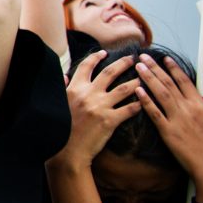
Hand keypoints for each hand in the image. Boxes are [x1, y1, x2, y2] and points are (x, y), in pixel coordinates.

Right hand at [53, 50, 140, 166]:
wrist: (66, 150)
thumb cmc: (60, 128)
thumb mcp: (57, 103)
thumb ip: (61, 87)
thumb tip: (63, 75)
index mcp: (74, 88)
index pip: (86, 66)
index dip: (96, 57)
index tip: (104, 52)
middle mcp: (88, 94)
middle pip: (110, 72)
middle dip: (123, 63)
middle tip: (134, 58)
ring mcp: (100, 106)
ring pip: (124, 89)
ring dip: (137, 81)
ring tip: (145, 78)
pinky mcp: (109, 120)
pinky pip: (129, 109)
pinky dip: (139, 105)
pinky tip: (146, 102)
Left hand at [136, 53, 202, 192]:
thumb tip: (202, 104)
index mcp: (202, 106)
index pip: (185, 82)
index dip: (173, 69)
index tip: (164, 58)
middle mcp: (189, 109)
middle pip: (169, 83)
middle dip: (155, 68)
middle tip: (143, 56)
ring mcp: (178, 120)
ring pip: (161, 94)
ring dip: (148, 78)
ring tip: (138, 67)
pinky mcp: (169, 133)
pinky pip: (155, 114)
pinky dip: (145, 101)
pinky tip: (137, 91)